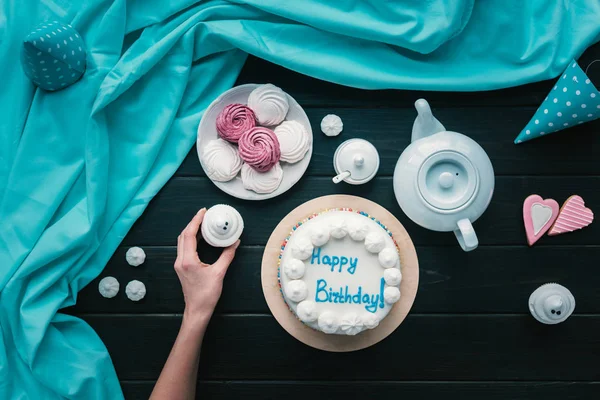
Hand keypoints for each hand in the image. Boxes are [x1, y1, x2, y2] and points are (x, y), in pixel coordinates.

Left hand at [174, 208, 239, 325]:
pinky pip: (184, 248)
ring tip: (203, 223)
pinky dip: (191, 239)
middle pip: (183, 235)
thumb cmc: (206, 295)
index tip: (203, 212)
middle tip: (204, 215)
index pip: (189, 235)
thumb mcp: (219, 273)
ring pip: (182, 241)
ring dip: (191, 230)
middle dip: (193, 223)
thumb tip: (234, 243)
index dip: (195, 221)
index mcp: (188, 260)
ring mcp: (179, 264)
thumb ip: (227, 256)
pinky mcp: (182, 267)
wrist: (197, 310)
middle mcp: (180, 260)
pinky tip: (201, 238)